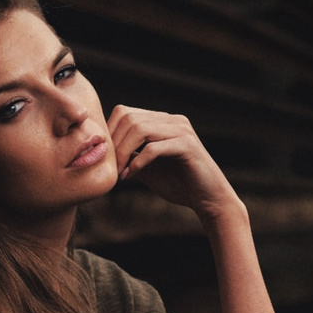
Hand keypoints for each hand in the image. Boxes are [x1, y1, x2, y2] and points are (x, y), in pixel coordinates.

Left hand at [106, 105, 240, 219]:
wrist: (208, 199)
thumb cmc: (179, 184)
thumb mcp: (147, 169)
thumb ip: (130, 158)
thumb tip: (105, 155)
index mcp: (162, 121)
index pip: (125, 113)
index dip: (109, 133)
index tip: (104, 158)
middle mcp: (172, 120)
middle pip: (129, 118)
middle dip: (114, 143)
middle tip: (109, 167)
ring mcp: (181, 130)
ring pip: (140, 129)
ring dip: (123, 153)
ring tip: (119, 173)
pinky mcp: (187, 146)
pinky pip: (154, 148)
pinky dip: (138, 162)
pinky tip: (131, 176)